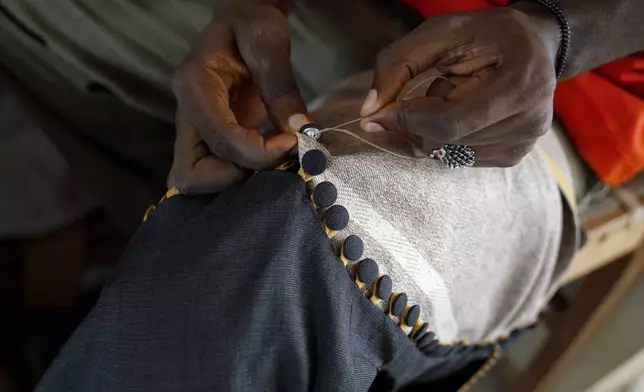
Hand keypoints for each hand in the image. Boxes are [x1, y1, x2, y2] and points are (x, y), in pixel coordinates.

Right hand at [170, 5, 305, 193]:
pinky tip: (267, 159)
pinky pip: (210, 172)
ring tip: (272, 160)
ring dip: (235, 180)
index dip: (259, 153)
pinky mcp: (208, 137)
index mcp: (194, 85)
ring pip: (194, 179)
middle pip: (190, 173)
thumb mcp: (269, 42)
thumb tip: (300, 132)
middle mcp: (186, 112)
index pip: (221, 139)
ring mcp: (194, 128)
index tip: (292, 143)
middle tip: (275, 158)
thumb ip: (281, 87)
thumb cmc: (252, 22)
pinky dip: (236, 177)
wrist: (241, 18)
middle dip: (237, 176)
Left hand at [360, 7, 560, 166]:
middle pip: (444, 142)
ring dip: (430, 129)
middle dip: (415, 123)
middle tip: (422, 92)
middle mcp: (529, 120)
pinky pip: (456, 159)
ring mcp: (523, 143)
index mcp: (519, 83)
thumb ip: (397, 65)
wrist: (533, 45)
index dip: (405, 120)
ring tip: (453, 95)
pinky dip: (443, 140)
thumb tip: (369, 113)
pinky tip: (460, 112)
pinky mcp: (513, 156)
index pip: (448, 121)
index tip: (375, 114)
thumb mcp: (439, 33)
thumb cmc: (485, 34)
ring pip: (445, 154)